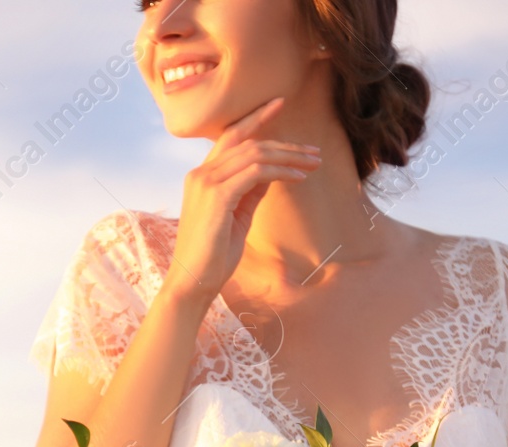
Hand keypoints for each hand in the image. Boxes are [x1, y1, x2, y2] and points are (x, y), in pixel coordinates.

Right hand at [162, 97, 322, 309]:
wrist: (193, 282)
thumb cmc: (214, 255)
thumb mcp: (237, 217)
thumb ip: (250, 192)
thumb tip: (272, 173)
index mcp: (202, 176)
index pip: (230, 136)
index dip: (256, 118)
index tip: (279, 103)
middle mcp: (201, 173)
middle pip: (248, 142)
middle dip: (285, 143)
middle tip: (314, 151)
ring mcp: (206, 183)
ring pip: (254, 153)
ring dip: (289, 156)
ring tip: (313, 163)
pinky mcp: (217, 196)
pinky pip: (256, 172)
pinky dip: (281, 171)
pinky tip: (298, 177)